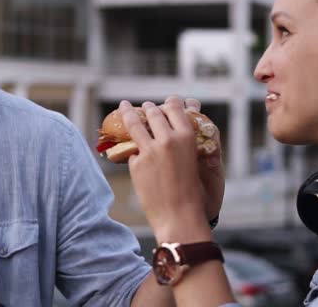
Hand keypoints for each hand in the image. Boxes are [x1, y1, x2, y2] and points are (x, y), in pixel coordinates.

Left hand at [121, 97, 221, 242]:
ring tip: (125, 107)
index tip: (167, 102)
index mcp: (186, 136)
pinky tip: (122, 141)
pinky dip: (131, 146)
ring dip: (129, 113)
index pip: (174, 107)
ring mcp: (149, 150)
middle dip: (148, 108)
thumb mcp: (194, 159)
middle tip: (145, 106)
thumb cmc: (192, 191)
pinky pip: (131, 148)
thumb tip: (170, 130)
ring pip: (134, 123)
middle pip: (153, 112)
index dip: (169, 102)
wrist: (179, 216)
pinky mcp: (136, 163)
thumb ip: (182, 142)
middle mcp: (167, 139)